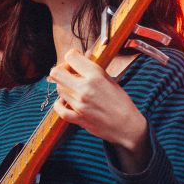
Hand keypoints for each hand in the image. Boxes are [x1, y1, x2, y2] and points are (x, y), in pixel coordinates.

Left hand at [48, 49, 151, 170]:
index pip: (71, 57)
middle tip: (69, 73)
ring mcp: (79, 104)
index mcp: (95, 75)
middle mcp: (84, 88)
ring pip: (59, 89)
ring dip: (64, 87)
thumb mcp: (111, 80)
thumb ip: (94, 71)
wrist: (127, 126)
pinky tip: (66, 102)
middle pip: (56, 73)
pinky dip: (59, 104)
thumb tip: (80, 63)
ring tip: (74, 89)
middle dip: (61, 70)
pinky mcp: (77, 118)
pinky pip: (59, 108)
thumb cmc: (122, 103)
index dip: (71, 56)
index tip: (74, 60)